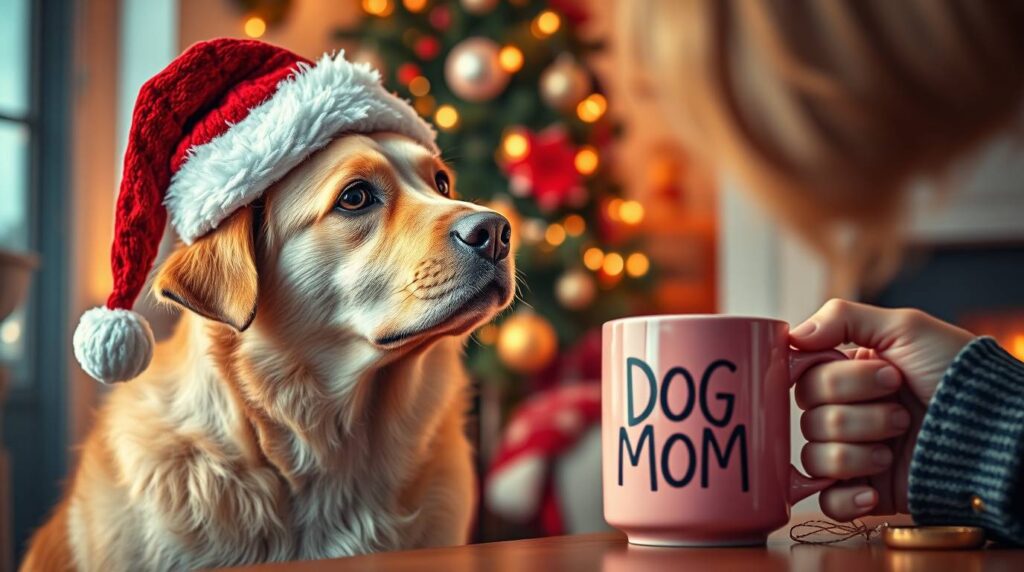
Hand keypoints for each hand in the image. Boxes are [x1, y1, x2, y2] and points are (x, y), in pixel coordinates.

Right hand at [791, 299, 975, 520]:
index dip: (838, 380)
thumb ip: (843, 318)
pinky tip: (872, 490)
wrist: (995, 433)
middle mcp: (849, 413)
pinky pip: (827, 502)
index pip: (806, 379)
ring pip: (816, 457)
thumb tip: (792, 335)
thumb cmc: (959, 376)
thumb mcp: (906, 328)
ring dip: (858, 451)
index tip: (885, 375)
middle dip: (859, 414)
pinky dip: (845, 497)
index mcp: (851, 376)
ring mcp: (856, 454)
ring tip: (896, 446)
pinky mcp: (868, 491)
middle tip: (903, 410)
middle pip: (810, 418)